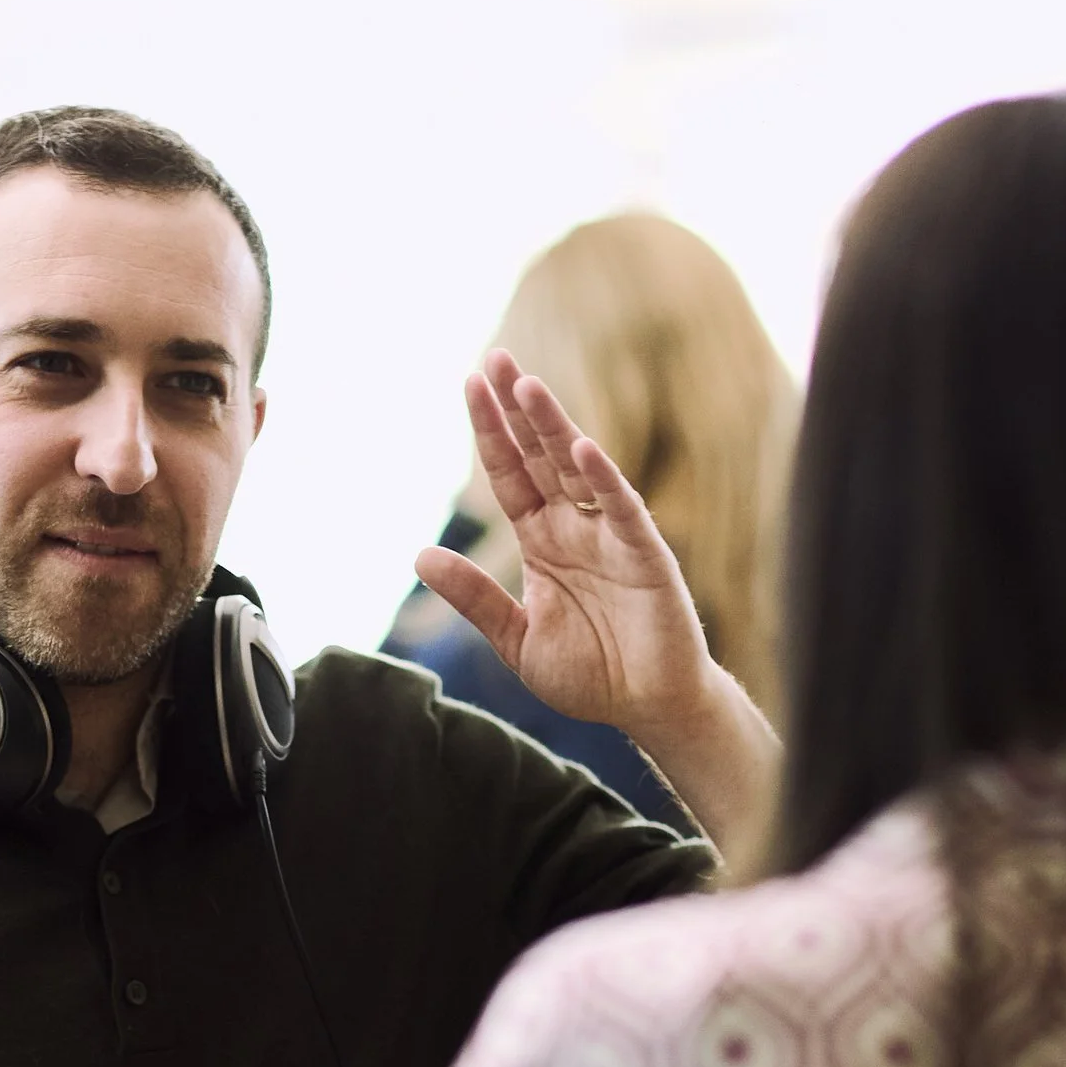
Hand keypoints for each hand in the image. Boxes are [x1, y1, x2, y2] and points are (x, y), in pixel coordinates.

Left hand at [417, 357, 779, 859]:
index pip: (510, 474)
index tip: (469, 384)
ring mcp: (611, 535)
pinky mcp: (645, 555)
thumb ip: (474, 598)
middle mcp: (575, 527)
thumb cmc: (590, 674)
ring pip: (578, 470)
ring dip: (555, 428)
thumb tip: (419, 555)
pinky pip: (622, 509)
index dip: (490, 432)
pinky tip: (582, 450)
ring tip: (528, 387)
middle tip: (497, 359)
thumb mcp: (515, 639)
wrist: (646, 707)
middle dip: (519, 409)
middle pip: (541, 456)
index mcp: (543, 541)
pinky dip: (604, 480)